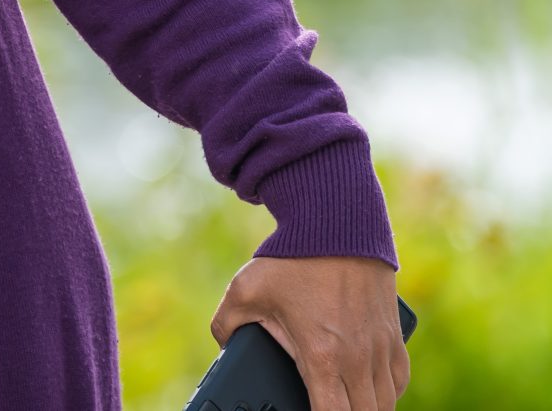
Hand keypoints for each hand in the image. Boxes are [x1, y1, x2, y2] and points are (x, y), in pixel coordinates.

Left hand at [210, 255, 408, 410]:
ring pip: (384, 403)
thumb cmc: (292, 260)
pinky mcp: (394, 337)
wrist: (338, 228)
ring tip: (343, 403)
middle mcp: (358, 359)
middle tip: (322, 406)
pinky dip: (386, 391)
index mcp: (322, 356)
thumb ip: (225, 324)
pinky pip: (398, 379)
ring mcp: (380, 349)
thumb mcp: (245, 290)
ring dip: (366, 408)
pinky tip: (367, 390)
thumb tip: (223, 345)